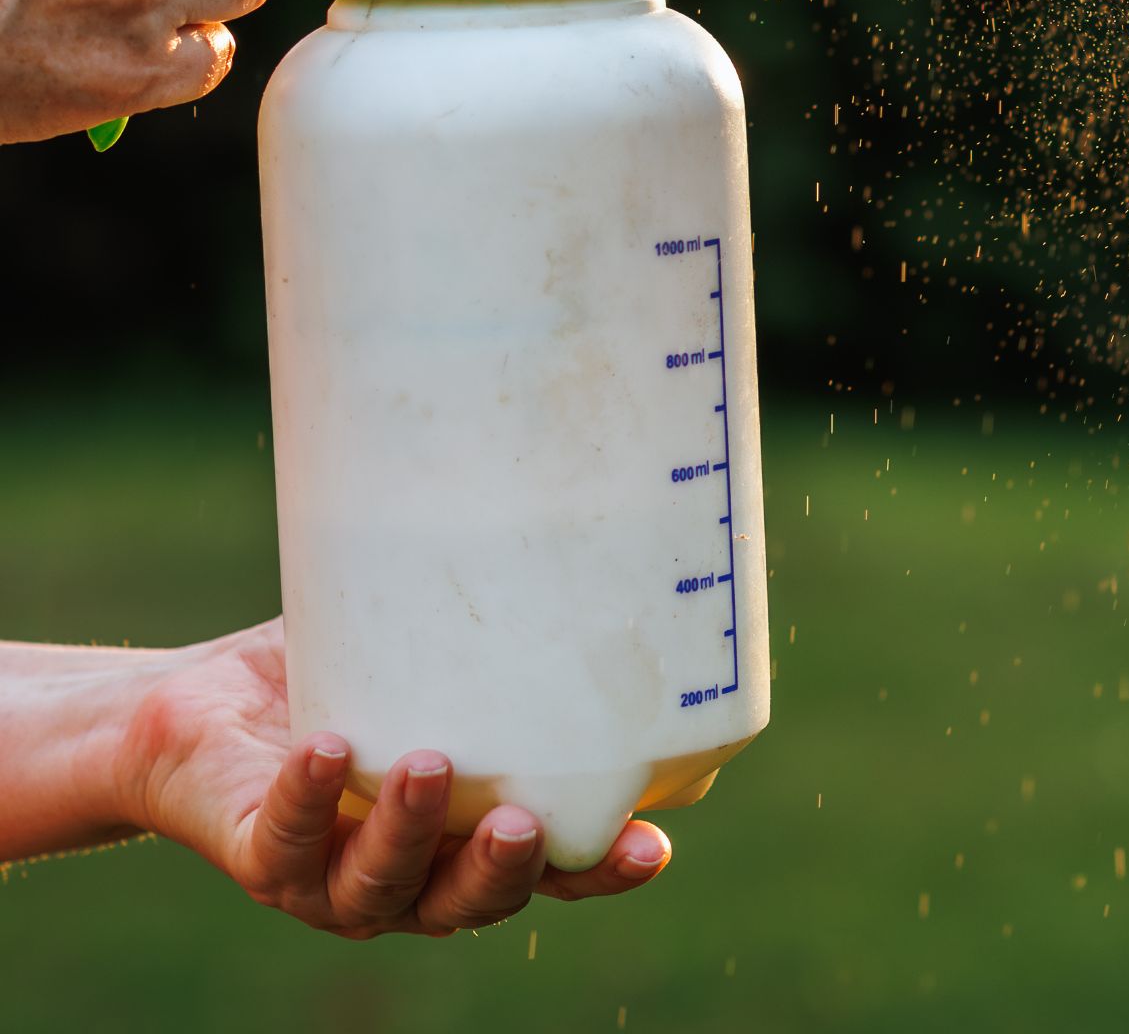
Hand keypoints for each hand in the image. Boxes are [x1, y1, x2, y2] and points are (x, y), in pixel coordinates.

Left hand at [115, 619, 670, 936]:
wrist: (193, 711)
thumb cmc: (325, 682)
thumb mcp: (411, 655)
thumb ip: (477, 618)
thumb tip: (561, 509)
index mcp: (462, 841)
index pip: (546, 872)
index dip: (600, 869)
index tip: (653, 846)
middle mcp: (407, 878)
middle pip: (468, 901)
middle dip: (500, 870)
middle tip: (522, 821)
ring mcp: (327, 879)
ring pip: (380, 885)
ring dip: (407, 834)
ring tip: (427, 764)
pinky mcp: (255, 857)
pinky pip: (284, 841)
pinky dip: (309, 797)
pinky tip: (328, 749)